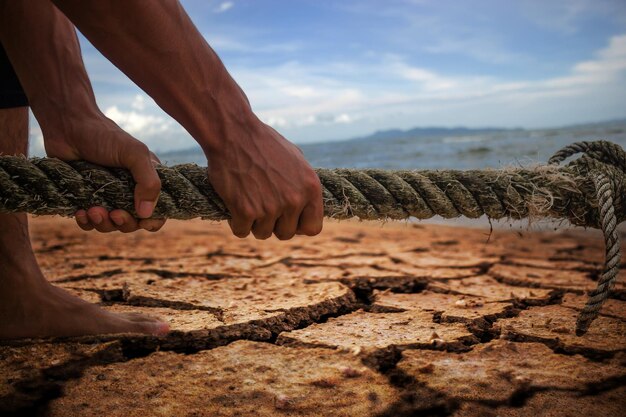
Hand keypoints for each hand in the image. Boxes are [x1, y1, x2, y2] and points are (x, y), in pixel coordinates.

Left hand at [43, 114, 165, 232]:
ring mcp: (106, 197)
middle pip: (134, 222)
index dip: (153, 221)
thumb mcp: (135, 154)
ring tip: (92, 210)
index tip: (143, 222)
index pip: (157, 210)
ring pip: (111, 225)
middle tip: (114, 213)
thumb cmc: (105, 136)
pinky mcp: (85, 199)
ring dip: (103, 224)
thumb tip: (146, 213)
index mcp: (145, 181)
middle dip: (124, 223)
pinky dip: (86, 222)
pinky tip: (80, 212)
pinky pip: (89, 223)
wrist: (68, 126)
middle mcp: (128, 192)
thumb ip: (149, 181)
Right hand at [207, 120, 322, 239]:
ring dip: (253, 223)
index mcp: (311, 188)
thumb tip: (306, 205)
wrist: (234, 133)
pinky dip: (235, 222)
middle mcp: (294, 200)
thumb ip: (303, 185)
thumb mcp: (296, 159)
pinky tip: (234, 204)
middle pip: (286, 234)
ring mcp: (270, 207)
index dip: (299, 226)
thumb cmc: (263, 143)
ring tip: (247, 200)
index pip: (313, 228)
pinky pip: (241, 231)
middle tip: (262, 207)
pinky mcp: (246, 211)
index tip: (287, 220)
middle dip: (273, 224)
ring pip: (262, 234)